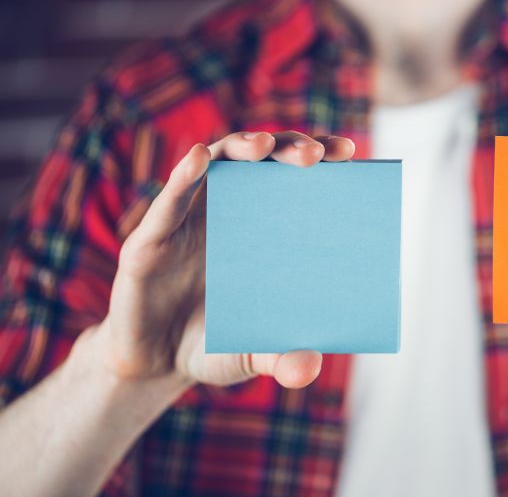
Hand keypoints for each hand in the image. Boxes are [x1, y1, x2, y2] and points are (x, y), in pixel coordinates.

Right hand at [91, 131, 354, 387]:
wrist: (155, 364)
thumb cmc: (216, 345)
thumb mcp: (254, 356)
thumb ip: (282, 359)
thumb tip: (310, 369)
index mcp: (266, 229)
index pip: (296, 180)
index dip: (320, 159)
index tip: (348, 153)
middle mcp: (232, 211)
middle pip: (264, 162)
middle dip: (290, 149)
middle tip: (316, 155)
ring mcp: (191, 219)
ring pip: (218, 164)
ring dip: (242, 148)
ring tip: (264, 145)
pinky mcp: (151, 237)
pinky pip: (169, 199)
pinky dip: (183, 176)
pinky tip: (198, 159)